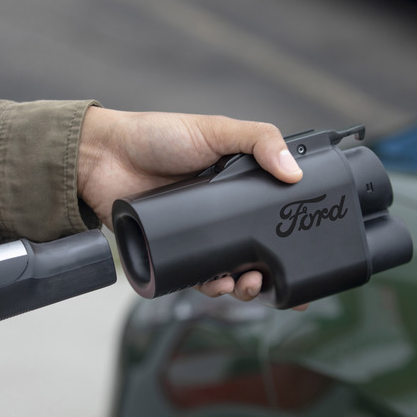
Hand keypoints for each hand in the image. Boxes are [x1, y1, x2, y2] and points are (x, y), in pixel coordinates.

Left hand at [77, 107, 303, 301]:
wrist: (104, 157)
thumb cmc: (156, 136)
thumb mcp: (216, 130)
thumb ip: (259, 142)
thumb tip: (296, 173)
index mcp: (238, 186)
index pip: (273, 213)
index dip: (293, 234)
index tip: (312, 254)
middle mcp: (221, 214)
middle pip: (256, 251)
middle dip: (269, 272)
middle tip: (271, 278)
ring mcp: (198, 234)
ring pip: (229, 270)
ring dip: (243, 286)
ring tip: (247, 284)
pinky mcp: (173, 251)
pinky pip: (197, 277)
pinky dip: (211, 286)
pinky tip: (218, 285)